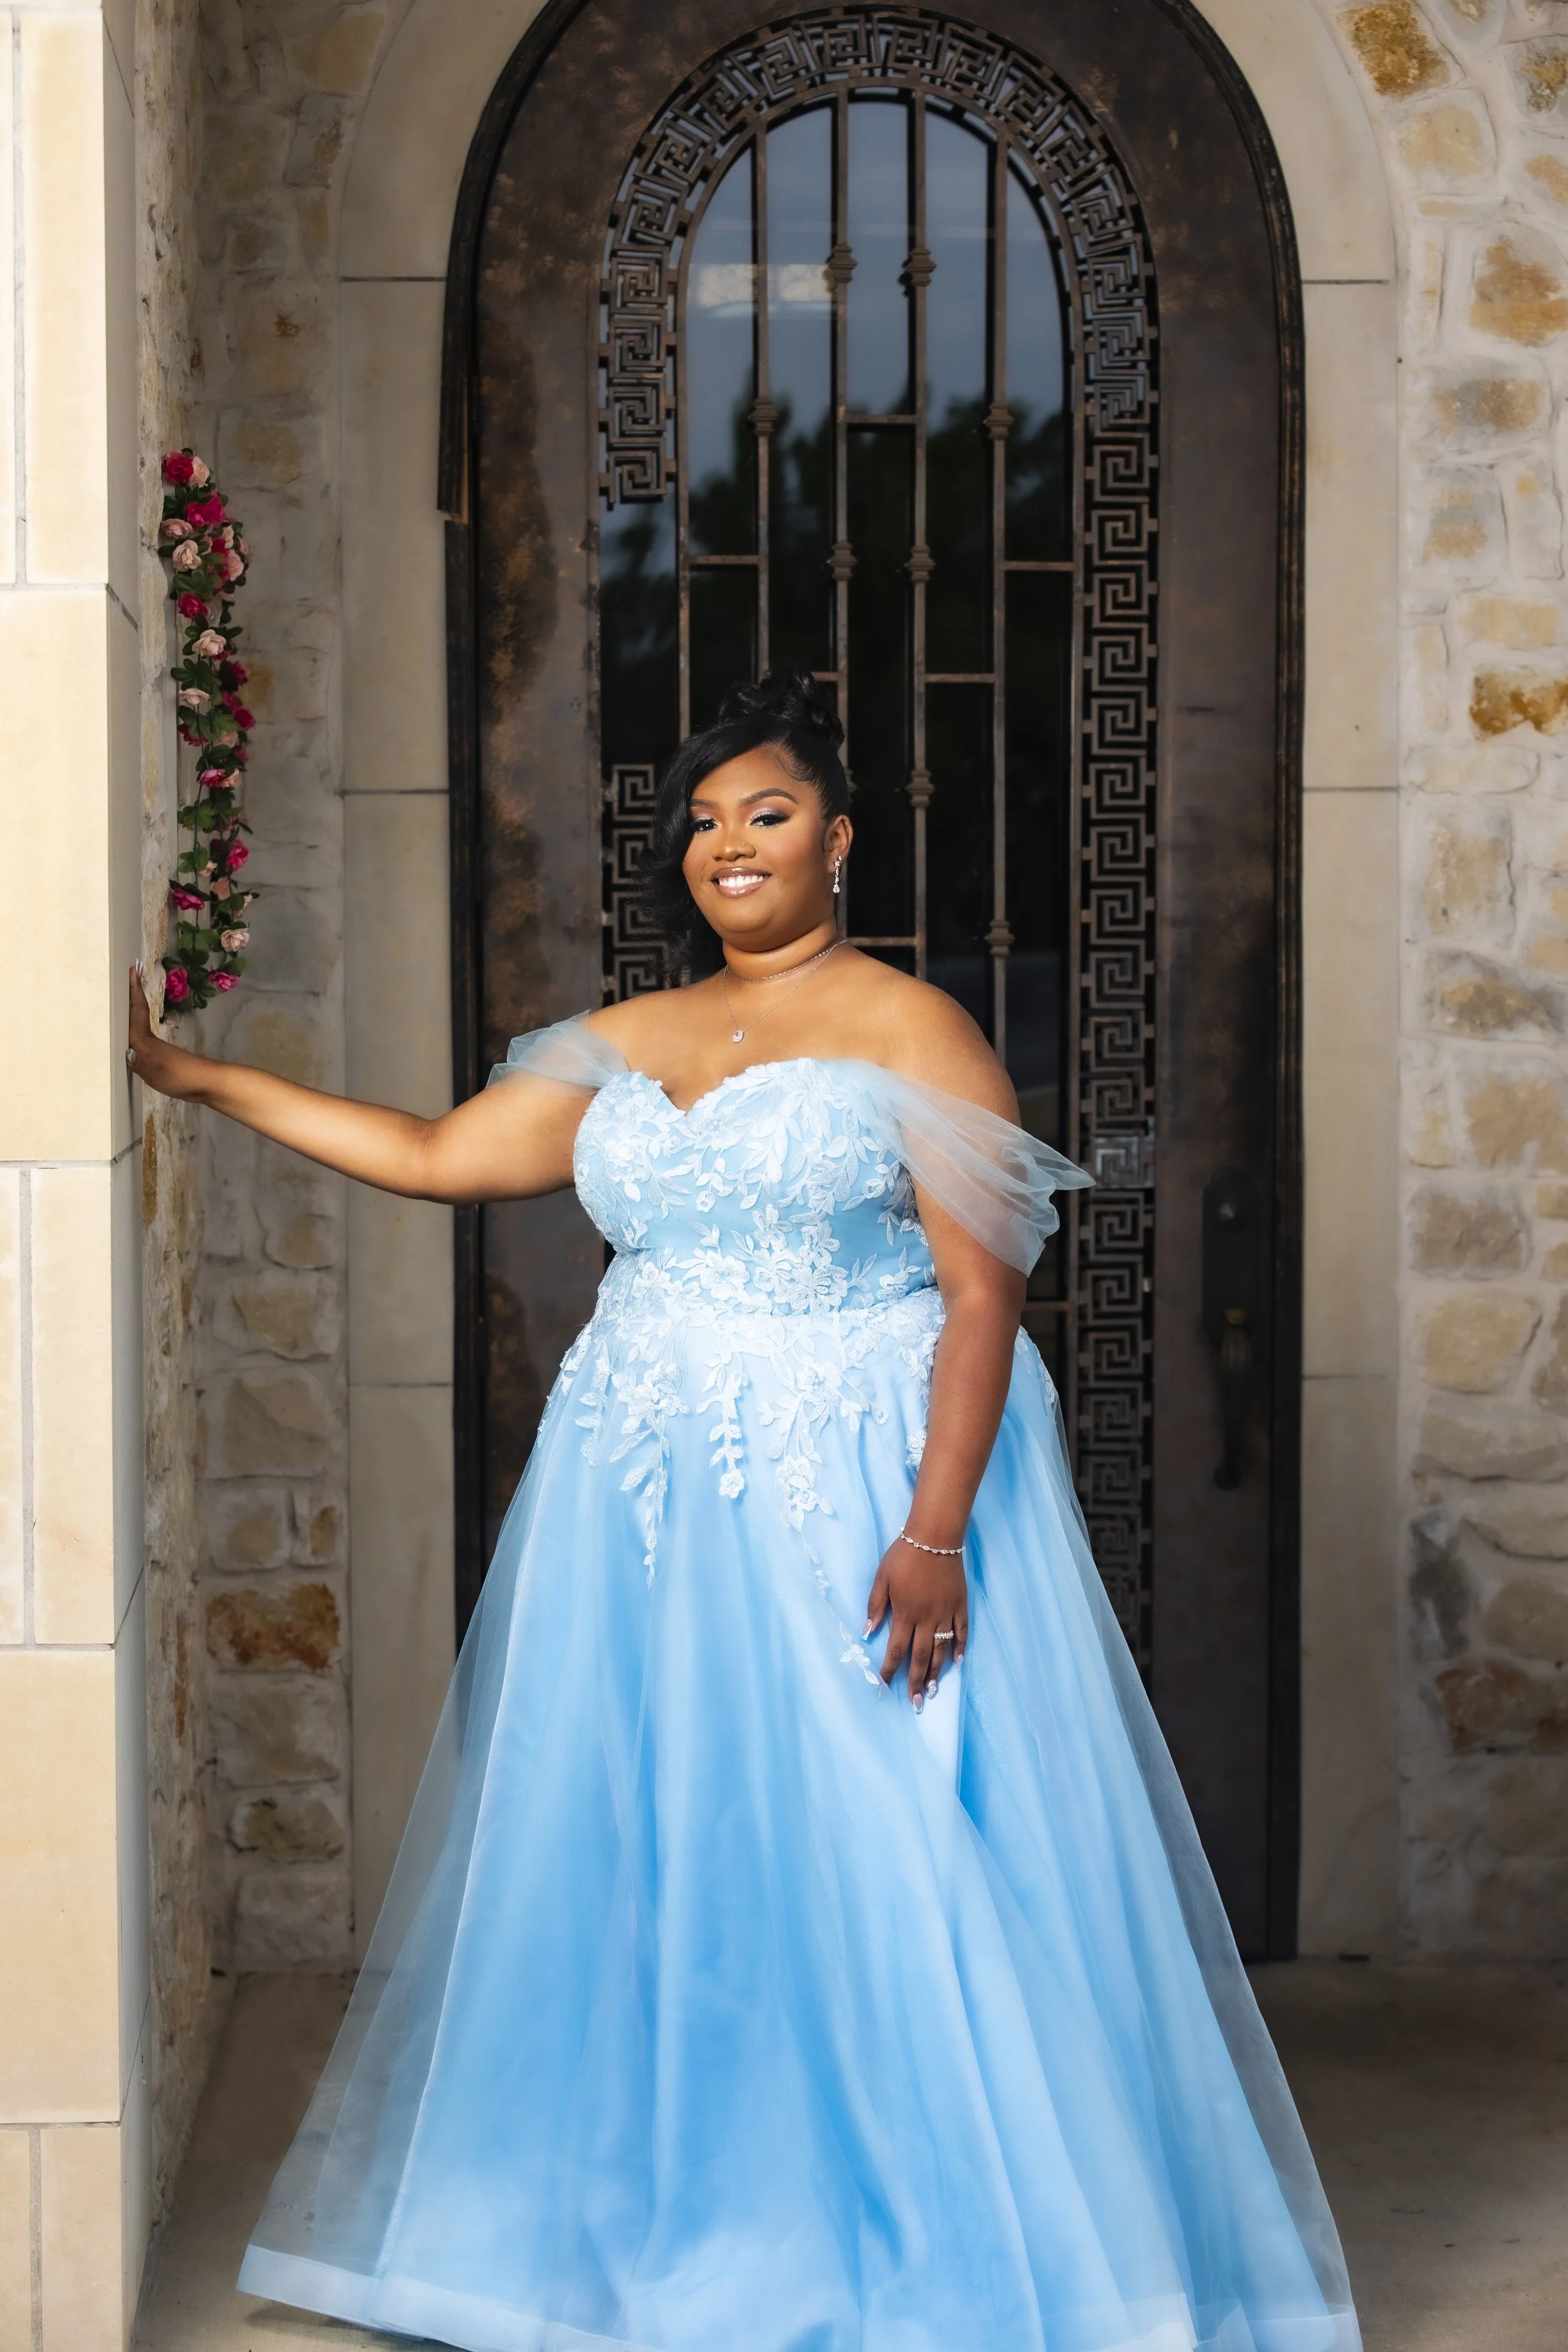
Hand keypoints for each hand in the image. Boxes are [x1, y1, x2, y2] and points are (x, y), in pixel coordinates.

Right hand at [126, 965, 200, 1099]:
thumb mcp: (158, 1070)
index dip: (133, 992)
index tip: (131, 970)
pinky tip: (124, 1041)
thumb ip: (141, 1062)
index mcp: (145, 1040)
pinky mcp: (156, 1061)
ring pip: (135, 1028)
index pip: (137, 1011)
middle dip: (125, 999)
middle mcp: (147, 1041)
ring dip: (126, 1016)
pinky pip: (138, 1043)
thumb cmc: (182, 1075)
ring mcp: (153, 1050)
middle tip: (114, 983)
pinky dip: (129, 1037)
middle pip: (134, 1016)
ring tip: (113, 1007)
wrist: (206, 1084)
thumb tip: (124, 1052)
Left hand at [864, 1535, 967, 1709]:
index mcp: (905, 1613)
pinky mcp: (960, 1604)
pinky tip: (958, 1662)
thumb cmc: (904, 1555)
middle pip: (921, 1657)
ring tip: (934, 1690)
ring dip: (938, 1672)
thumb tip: (867, 1633)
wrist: (935, 1536)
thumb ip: (875, 1606)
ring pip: (941, 1649)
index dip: (890, 1671)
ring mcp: (946, 1612)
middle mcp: (926, 1618)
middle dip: (917, 1681)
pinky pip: (962, 1631)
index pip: (895, 1650)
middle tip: (917, 1702)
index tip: (885, 1687)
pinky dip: (960, 1647)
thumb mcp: (882, 1578)